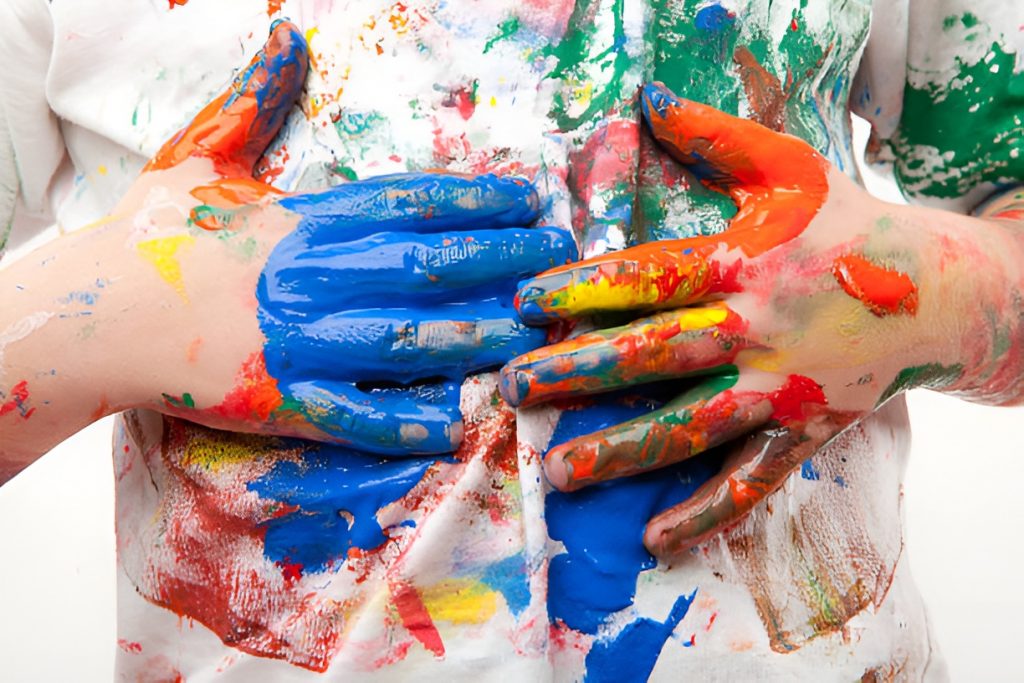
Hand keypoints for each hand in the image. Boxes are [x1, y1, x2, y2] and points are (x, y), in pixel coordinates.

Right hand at [0, 22, 572, 471]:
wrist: (92, 312)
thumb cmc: (150, 234)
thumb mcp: (200, 155)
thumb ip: (254, 102)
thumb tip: (285, 35)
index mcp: (304, 219)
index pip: (410, 202)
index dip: (478, 200)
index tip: (530, 200)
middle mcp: (313, 276)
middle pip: (429, 265)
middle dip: (503, 262)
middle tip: (559, 260)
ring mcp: (300, 342)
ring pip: (409, 340)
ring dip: (478, 336)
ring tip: (534, 333)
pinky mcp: (279, 400)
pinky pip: (354, 416)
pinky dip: (403, 422)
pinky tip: (454, 423)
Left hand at [499, 82, 1022, 555]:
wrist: (940, 289)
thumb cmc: (852, 224)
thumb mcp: (789, 167)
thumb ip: (714, 138)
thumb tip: (649, 94)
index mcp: (744, 264)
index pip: (649, 278)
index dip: (583, 289)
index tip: (525, 305)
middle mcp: (756, 329)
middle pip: (653, 355)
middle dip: (578, 373)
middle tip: (514, 390)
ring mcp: (781, 388)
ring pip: (690, 426)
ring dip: (621, 451)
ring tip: (557, 472)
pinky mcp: (804, 433)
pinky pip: (751, 482)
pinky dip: (704, 512)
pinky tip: (653, 537)